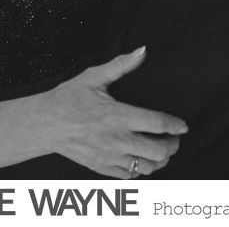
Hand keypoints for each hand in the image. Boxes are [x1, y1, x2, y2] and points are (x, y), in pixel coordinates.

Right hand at [37, 47, 187, 178]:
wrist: (45, 124)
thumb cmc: (68, 99)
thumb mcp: (94, 77)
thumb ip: (121, 65)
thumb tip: (143, 51)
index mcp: (118, 116)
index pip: (157, 124)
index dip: (175, 126)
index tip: (183, 126)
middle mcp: (117, 139)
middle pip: (158, 151)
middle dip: (172, 146)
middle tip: (174, 139)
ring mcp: (110, 157)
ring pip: (147, 167)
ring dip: (160, 161)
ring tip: (161, 151)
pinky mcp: (102, 167)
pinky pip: (129, 176)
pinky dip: (141, 170)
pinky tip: (141, 160)